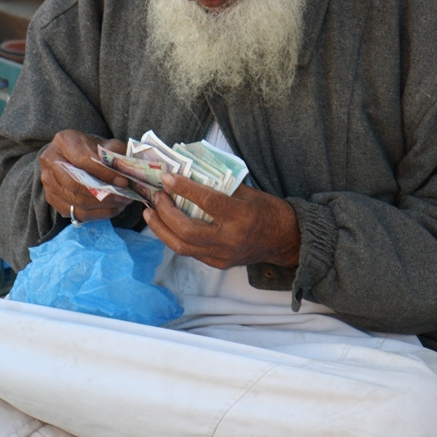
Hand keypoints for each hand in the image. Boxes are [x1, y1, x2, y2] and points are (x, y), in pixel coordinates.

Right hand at [40, 129, 130, 222]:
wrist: (75, 156)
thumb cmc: (93, 150)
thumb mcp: (106, 145)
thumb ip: (115, 155)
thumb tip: (126, 173)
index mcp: (64, 141)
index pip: (83, 160)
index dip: (104, 173)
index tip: (123, 182)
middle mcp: (50, 160)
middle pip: (76, 184)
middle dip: (103, 194)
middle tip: (124, 197)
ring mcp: (48, 181)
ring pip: (76, 201)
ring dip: (102, 206)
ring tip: (121, 203)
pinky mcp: (51, 198)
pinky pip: (75, 212)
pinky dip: (96, 214)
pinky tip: (112, 209)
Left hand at [143, 174, 300, 269]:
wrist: (285, 240)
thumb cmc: (268, 210)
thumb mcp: (248, 192)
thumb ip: (220, 186)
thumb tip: (190, 173)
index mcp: (241, 217)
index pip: (207, 202)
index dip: (184, 189)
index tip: (168, 178)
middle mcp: (230, 239)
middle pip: (186, 231)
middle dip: (165, 213)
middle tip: (157, 197)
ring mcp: (223, 255)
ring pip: (182, 247)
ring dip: (161, 229)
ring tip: (151, 213)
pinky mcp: (218, 263)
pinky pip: (190, 252)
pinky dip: (174, 237)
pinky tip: (165, 225)